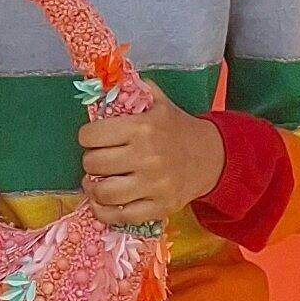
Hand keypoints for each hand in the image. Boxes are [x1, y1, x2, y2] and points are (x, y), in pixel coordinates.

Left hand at [77, 91, 224, 229]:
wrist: (212, 157)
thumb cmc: (176, 128)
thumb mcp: (157, 102)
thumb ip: (130, 91)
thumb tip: (100, 84)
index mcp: (143, 127)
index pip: (91, 135)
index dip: (87, 136)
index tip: (93, 138)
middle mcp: (147, 157)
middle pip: (93, 164)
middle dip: (90, 161)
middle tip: (98, 160)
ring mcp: (154, 186)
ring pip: (103, 193)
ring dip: (93, 188)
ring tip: (96, 182)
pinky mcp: (160, 208)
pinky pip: (120, 216)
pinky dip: (104, 212)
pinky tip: (103, 202)